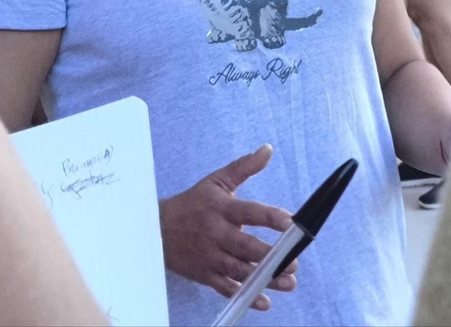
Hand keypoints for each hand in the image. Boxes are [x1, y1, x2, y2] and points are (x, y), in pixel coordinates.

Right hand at [159, 144, 298, 311]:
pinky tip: (264, 301)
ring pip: (240, 270)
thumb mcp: (216, 181)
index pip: (248, 212)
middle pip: (246, 246)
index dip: (269, 217)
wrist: (156, 229)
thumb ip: (244, 167)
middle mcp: (216, 233)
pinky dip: (245, 296)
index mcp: (221, 208)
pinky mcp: (205, 274)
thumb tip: (268, 149)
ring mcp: (210, 256)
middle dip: (271, 256)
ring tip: (289, 283)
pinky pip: (226, 288)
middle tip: (295, 263)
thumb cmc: (193, 203)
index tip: (289, 223)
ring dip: (265, 278)